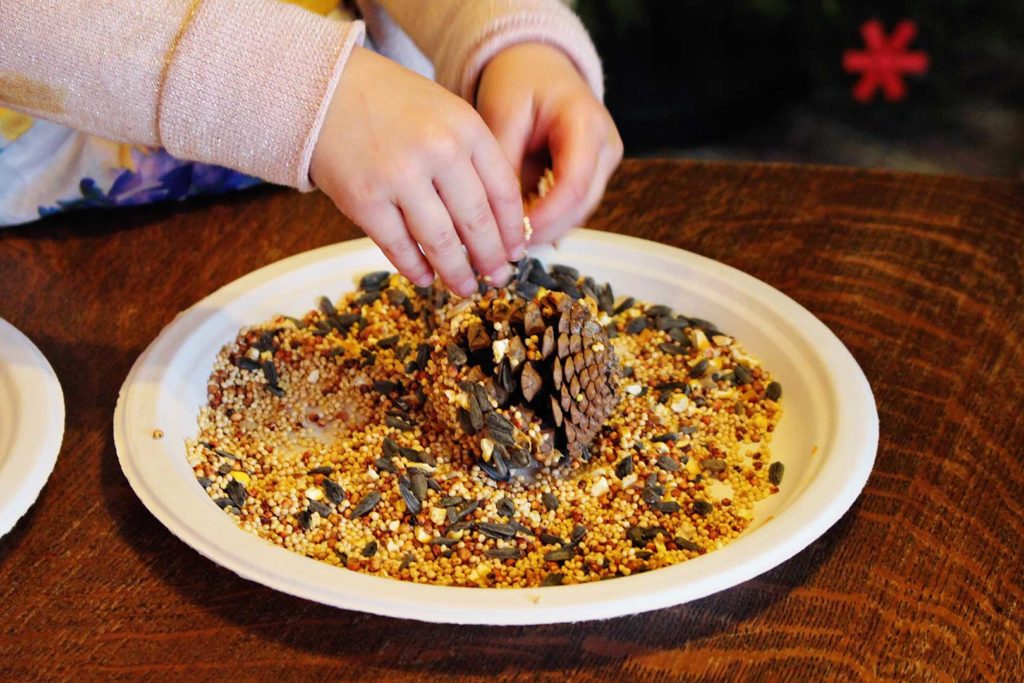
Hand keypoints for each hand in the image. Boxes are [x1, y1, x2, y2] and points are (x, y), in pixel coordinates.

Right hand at [310, 48, 524, 296]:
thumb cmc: (393, 106)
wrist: (327, 91)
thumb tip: (500, 224)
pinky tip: (426, 277)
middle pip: (477, 222)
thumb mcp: (446, 115)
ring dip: (456, 273)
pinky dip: (415, 269)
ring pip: (440, 242)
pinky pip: (398, 247)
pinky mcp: (364, 199)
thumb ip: (474, 158)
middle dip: (491, 259)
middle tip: (497, 278)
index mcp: (466, 128)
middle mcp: (438, 150)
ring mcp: (399, 176)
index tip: (516, 252)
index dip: (512, 230)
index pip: (504, 192)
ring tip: (465, 287)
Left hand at [476, 43, 622, 245]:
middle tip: (504, 245)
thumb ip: (503, 162)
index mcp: (587, 123)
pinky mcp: (595, 174)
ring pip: (578, 213)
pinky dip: (547, 219)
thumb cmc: (520, 81)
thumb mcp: (502, 113)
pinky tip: (519, 226)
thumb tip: (497, 214)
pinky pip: (572, 207)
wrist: (538, 66)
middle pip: (581, 206)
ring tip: (507, 237)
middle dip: (544, 230)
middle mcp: (606, 146)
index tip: (513, 233)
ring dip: (545, 228)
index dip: (545, 217)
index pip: (574, 185)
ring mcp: (605, 162)